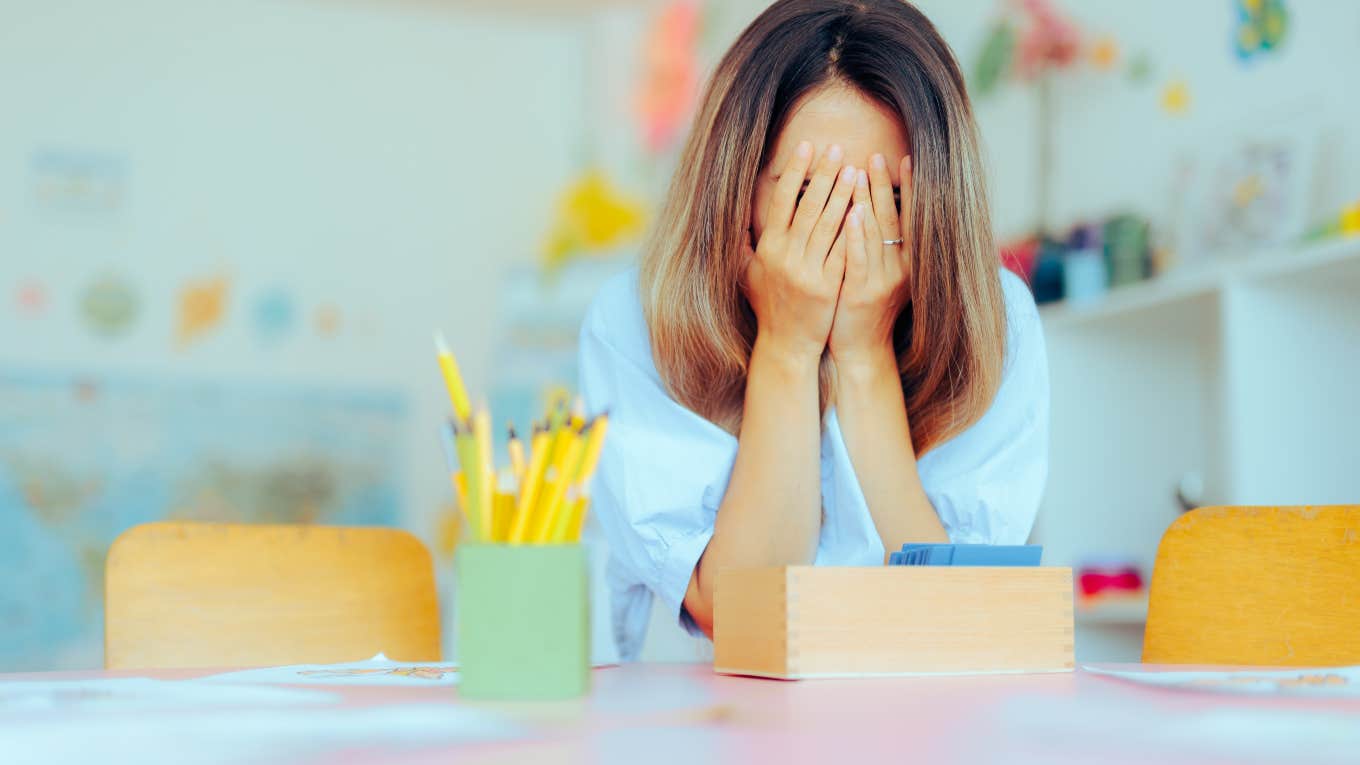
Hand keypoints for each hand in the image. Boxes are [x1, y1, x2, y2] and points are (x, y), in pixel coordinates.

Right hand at [745, 142, 856, 360]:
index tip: (806, 146)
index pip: (782, 201)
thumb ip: (742, 247)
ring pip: (828, 224)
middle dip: (823, 175)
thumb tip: (734, 222)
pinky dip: (853, 229)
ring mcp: (807, 271)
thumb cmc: (768, 308)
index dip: (795, 172)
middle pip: (808, 206)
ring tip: (855, 169)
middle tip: (837, 148)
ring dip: (842, 194)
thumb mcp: (746, 276)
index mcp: (768, 248)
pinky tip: (865, 208)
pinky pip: (843, 251)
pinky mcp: (828, 286)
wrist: (786, 345)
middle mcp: (786, 257)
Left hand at [828, 153, 912, 367]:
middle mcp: (899, 268)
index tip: (904, 159)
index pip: (909, 217)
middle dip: (884, 185)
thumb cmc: (867, 309)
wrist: (860, 349)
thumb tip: (881, 206)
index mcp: (908, 262)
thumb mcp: (884, 275)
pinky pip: (858, 258)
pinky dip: (856, 235)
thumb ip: (886, 244)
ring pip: (874, 233)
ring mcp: (881, 281)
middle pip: (892, 218)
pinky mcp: (860, 292)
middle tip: (876, 155)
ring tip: (858, 171)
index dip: (909, 188)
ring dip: (867, 200)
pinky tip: (851, 213)